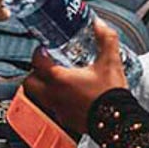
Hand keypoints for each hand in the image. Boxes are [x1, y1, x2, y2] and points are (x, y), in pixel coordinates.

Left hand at [21, 20, 126, 137]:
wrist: (119, 122)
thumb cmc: (111, 95)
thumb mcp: (110, 61)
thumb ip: (105, 39)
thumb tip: (99, 25)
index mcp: (59, 79)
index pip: (37, 62)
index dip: (38, 52)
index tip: (45, 49)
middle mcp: (53, 95)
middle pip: (30, 82)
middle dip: (35, 73)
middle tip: (45, 66)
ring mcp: (58, 109)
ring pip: (38, 96)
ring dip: (43, 87)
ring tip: (56, 80)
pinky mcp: (65, 120)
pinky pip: (53, 108)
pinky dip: (56, 100)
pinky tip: (69, 96)